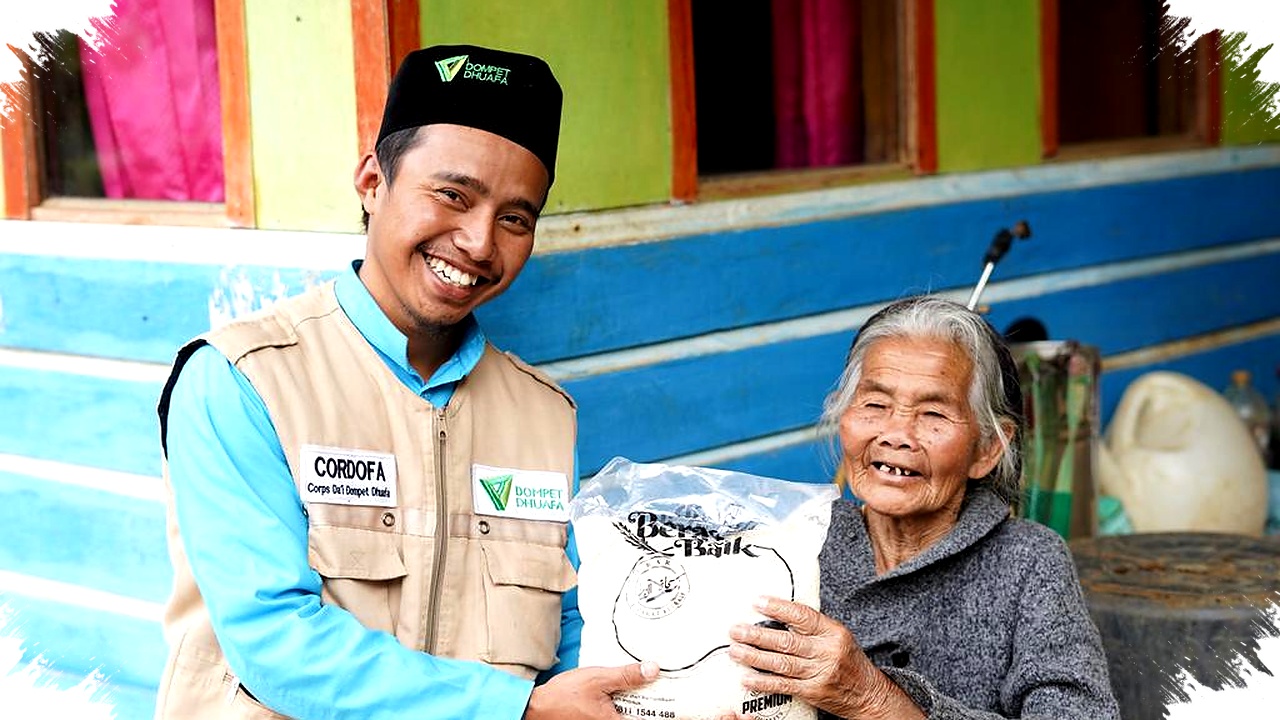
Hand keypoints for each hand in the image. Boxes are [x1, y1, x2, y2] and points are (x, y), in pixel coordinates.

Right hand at [523, 661, 658, 719]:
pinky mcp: (598, 719)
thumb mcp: (599, 679)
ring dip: (638, 701)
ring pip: (630, 713)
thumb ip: (626, 676)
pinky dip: (625, 701)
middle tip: (661, 685)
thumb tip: (653, 669)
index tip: (675, 701)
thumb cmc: (564, 695)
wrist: (538, 706)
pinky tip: (626, 688)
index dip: (662, 710)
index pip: (648, 719)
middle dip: (651, 702)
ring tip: (646, 682)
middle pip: (641, 716)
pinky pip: (618, 712)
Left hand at [727, 596, 910, 718]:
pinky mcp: (813, 692)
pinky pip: (784, 686)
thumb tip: (777, 611)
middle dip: (757, 636)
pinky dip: (764, 682)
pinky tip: (747, 678)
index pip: (803, 616)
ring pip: (782, 663)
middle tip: (736, 630)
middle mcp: (827, 652)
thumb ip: (812, 626)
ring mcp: (820, 673)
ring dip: (754, 657)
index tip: (757, 602)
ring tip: (735, 651)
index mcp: (833, 631)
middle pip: (787, 641)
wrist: (868, 693)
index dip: (778, 608)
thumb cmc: (847, 660)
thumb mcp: (837, 636)